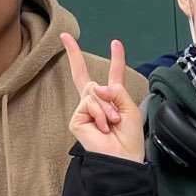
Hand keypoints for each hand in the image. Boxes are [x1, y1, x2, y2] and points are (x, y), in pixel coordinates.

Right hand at [64, 36, 144, 161]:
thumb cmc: (129, 138)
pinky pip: (88, 104)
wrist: (123, 158)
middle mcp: (96, 103)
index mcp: (113, 99)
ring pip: (92, 91)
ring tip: (113, 123)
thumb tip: (95, 86)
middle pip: (82, 75)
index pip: (113, 76)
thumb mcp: (129, 108)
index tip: (115, 43)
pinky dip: (99, 114)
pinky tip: (103, 127)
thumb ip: (116, 91)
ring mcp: (84, 110)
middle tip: (65, 37)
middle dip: (74, 54)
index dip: (116, 59)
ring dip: (107, 107)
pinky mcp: (77, 119)